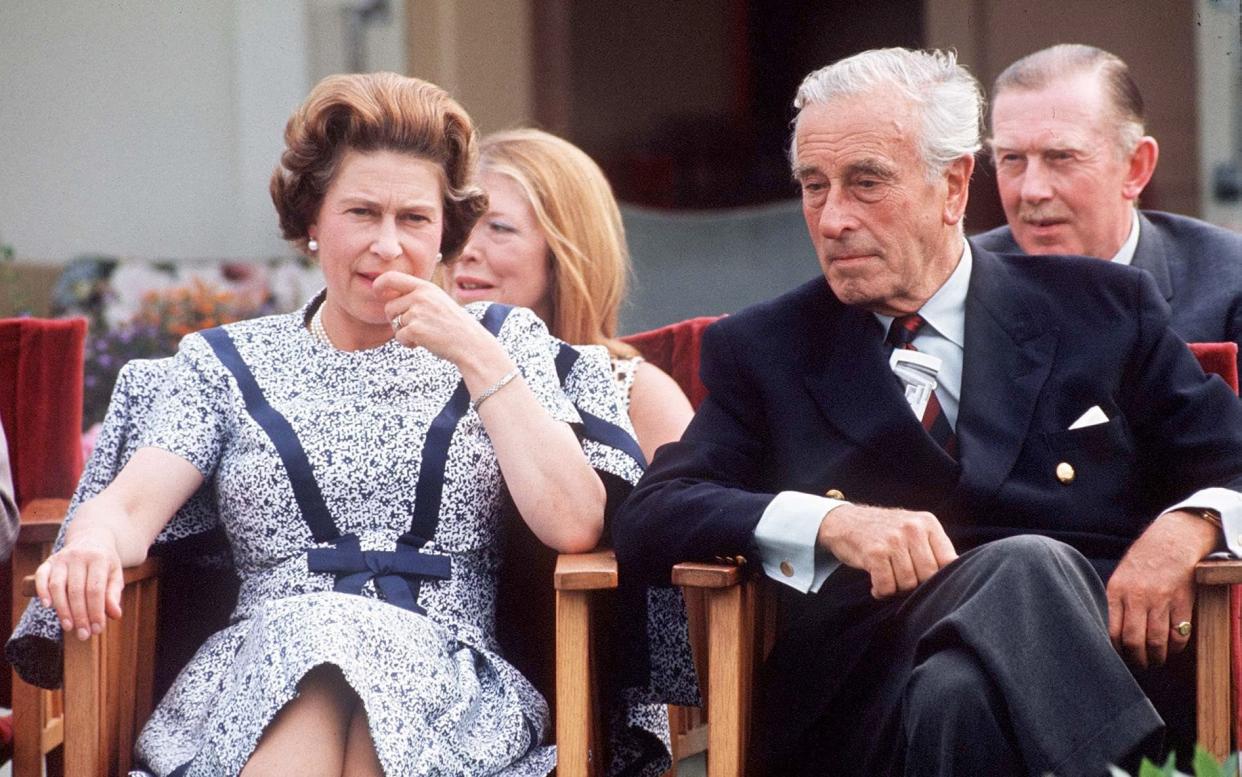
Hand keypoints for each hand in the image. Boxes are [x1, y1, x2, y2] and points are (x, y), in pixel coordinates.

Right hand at [35, 529, 123, 640]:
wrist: (92, 538)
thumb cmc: (105, 563)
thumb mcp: (115, 575)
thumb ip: (113, 594)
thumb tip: (115, 615)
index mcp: (99, 559)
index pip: (95, 589)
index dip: (95, 611)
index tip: (97, 629)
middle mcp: (79, 556)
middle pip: (76, 590)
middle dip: (79, 615)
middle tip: (83, 635)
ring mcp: (62, 558)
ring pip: (57, 586)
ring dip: (62, 609)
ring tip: (68, 627)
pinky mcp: (49, 561)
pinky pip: (41, 576)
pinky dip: (42, 591)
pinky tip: (47, 607)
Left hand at [373, 271, 497, 367]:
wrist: (470, 343)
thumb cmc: (454, 325)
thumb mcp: (438, 301)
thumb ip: (418, 297)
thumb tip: (390, 298)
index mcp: (426, 287)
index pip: (392, 277)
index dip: (380, 284)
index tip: (377, 291)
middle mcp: (420, 297)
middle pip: (390, 307)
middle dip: (396, 319)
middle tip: (414, 326)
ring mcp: (417, 312)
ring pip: (394, 323)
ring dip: (405, 332)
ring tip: (424, 335)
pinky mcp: (415, 329)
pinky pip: (399, 337)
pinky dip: (408, 343)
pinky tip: (424, 343)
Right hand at [817, 504, 957, 597]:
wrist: (844, 521)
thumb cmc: (882, 532)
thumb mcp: (912, 530)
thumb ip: (932, 548)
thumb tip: (957, 579)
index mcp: (927, 523)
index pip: (950, 561)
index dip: (939, 578)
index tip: (926, 581)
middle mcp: (912, 528)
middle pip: (928, 576)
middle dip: (915, 585)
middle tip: (901, 579)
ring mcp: (893, 539)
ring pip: (908, 584)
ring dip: (895, 589)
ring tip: (887, 579)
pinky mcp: (875, 553)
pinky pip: (887, 586)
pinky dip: (881, 591)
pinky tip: (876, 584)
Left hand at [1107, 509, 1215, 668]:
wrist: (1172, 541)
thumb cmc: (1142, 561)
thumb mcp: (1119, 577)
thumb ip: (1114, 602)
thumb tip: (1108, 633)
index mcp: (1117, 590)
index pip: (1111, 630)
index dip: (1114, 650)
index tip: (1117, 658)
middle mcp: (1137, 596)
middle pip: (1133, 641)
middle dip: (1136, 660)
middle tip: (1138, 665)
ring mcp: (1161, 600)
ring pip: (1156, 642)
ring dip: (1156, 658)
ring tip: (1155, 661)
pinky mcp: (1182, 603)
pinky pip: (1179, 635)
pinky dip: (1175, 648)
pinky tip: (1171, 649)